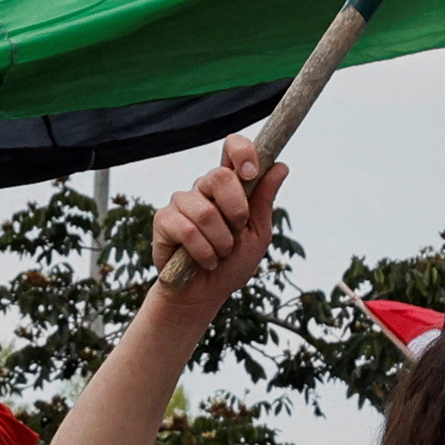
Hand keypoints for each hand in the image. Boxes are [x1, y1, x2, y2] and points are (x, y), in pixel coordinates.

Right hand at [152, 135, 288, 315]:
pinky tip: (204, 261)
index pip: (232, 148)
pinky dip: (203, 252)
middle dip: (235, 210)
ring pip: (205, 211)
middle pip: (218, 176)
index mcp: (229, 186)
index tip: (252, 173)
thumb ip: (264, 201)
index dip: (243, 152)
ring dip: (221, 241)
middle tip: (237, 231)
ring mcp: (181, 203)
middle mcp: (203, 189)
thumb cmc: (232, 264)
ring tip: (220, 254)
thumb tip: (280, 166)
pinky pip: (187, 230)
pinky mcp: (163, 220)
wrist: (205, 295)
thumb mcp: (257, 234)